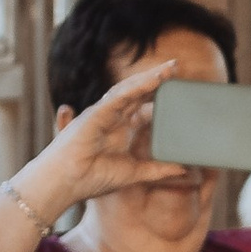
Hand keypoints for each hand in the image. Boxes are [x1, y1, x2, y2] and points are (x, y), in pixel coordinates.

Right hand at [40, 71, 183, 208]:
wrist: (66, 184)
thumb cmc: (92, 178)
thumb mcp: (134, 173)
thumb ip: (157, 169)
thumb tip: (184, 169)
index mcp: (121, 128)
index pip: (144, 106)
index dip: (160, 96)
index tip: (180, 89)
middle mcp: (112, 117)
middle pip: (138, 92)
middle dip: (156, 79)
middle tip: (176, 67)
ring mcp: (103, 113)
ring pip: (128, 89)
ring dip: (148, 78)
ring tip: (168, 68)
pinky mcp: (95, 114)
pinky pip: (117, 97)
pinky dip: (134, 88)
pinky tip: (151, 80)